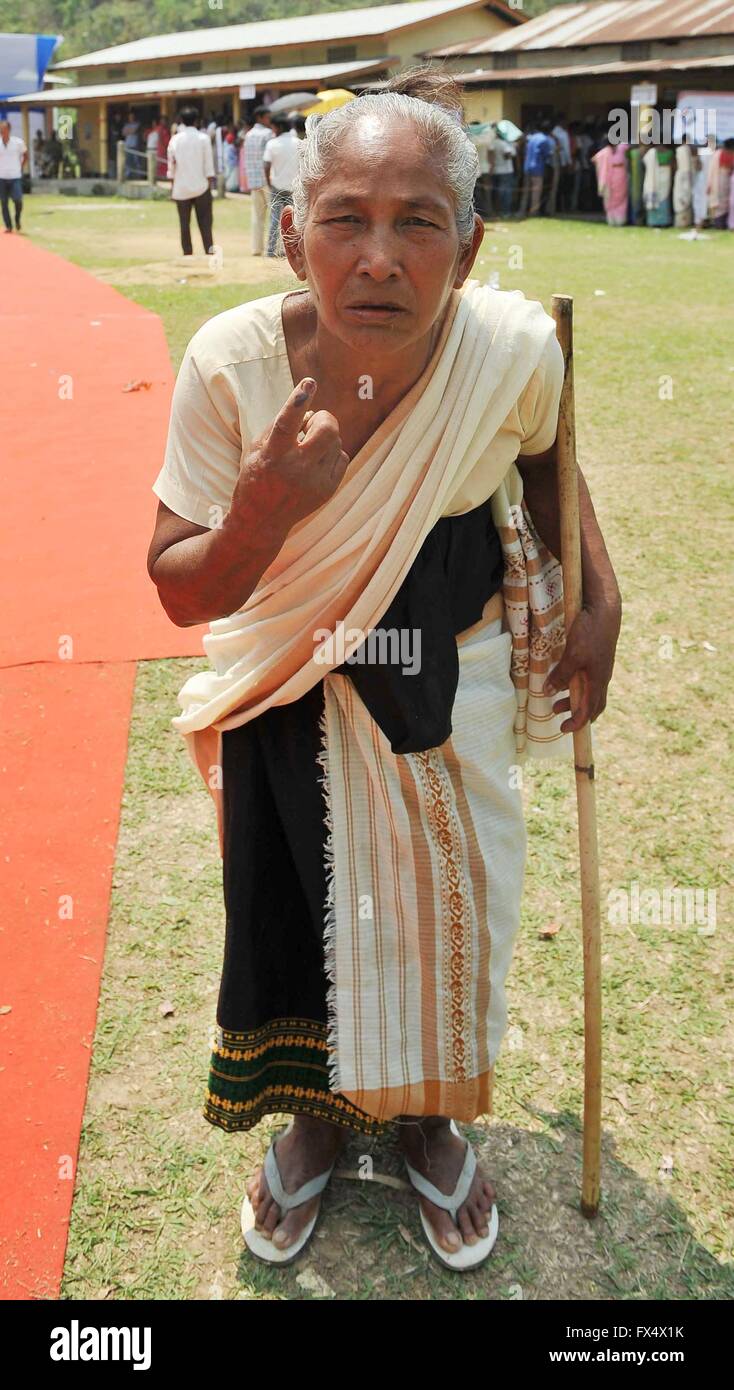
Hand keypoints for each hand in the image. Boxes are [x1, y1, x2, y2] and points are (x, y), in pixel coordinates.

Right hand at [231, 378, 349, 530]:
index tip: (309, 383)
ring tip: (307, 447)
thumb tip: (310, 411)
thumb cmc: (257, 477)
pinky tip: (315, 461)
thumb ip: (280, 426)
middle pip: (327, 431)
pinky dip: (332, 452)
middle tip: (312, 422)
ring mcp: (315, 482)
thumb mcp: (257, 449)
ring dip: (324, 436)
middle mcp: (295, 470)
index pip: (287, 424)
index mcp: (273, 457)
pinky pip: (342, 457)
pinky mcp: (328, 490)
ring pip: (336, 441)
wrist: (262, 520)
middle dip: (324, 418)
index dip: (298, 401)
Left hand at [542, 599, 620, 733]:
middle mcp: (602, 677)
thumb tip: (548, 692)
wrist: (606, 610)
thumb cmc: (590, 632)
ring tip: (557, 698)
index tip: (563, 729)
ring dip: (575, 698)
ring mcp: (601, 668)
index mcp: (597, 681)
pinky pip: (589, 679)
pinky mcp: (598, 658)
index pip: (588, 711)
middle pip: (593, 704)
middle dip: (576, 713)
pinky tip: (567, 677)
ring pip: (591, 691)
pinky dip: (577, 685)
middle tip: (557, 713)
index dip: (576, 722)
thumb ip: (561, 674)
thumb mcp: (572, 654)